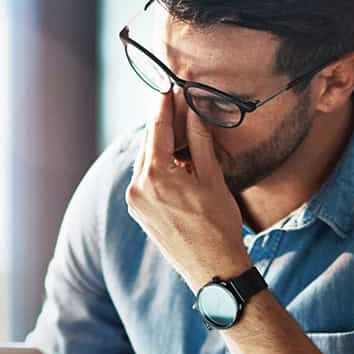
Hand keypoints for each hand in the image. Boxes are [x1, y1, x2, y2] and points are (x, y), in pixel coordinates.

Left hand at [126, 92, 253, 287]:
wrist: (212, 267)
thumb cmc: (218, 224)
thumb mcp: (212, 177)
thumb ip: (200, 141)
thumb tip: (195, 109)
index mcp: (156, 176)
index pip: (158, 129)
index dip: (163, 106)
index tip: (167, 86)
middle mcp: (137, 187)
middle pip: (149, 144)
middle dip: (161, 123)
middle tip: (172, 101)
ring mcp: (134, 201)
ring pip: (145, 161)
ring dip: (159, 145)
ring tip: (176, 128)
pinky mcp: (138, 212)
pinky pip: (144, 179)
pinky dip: (156, 165)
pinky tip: (173, 159)